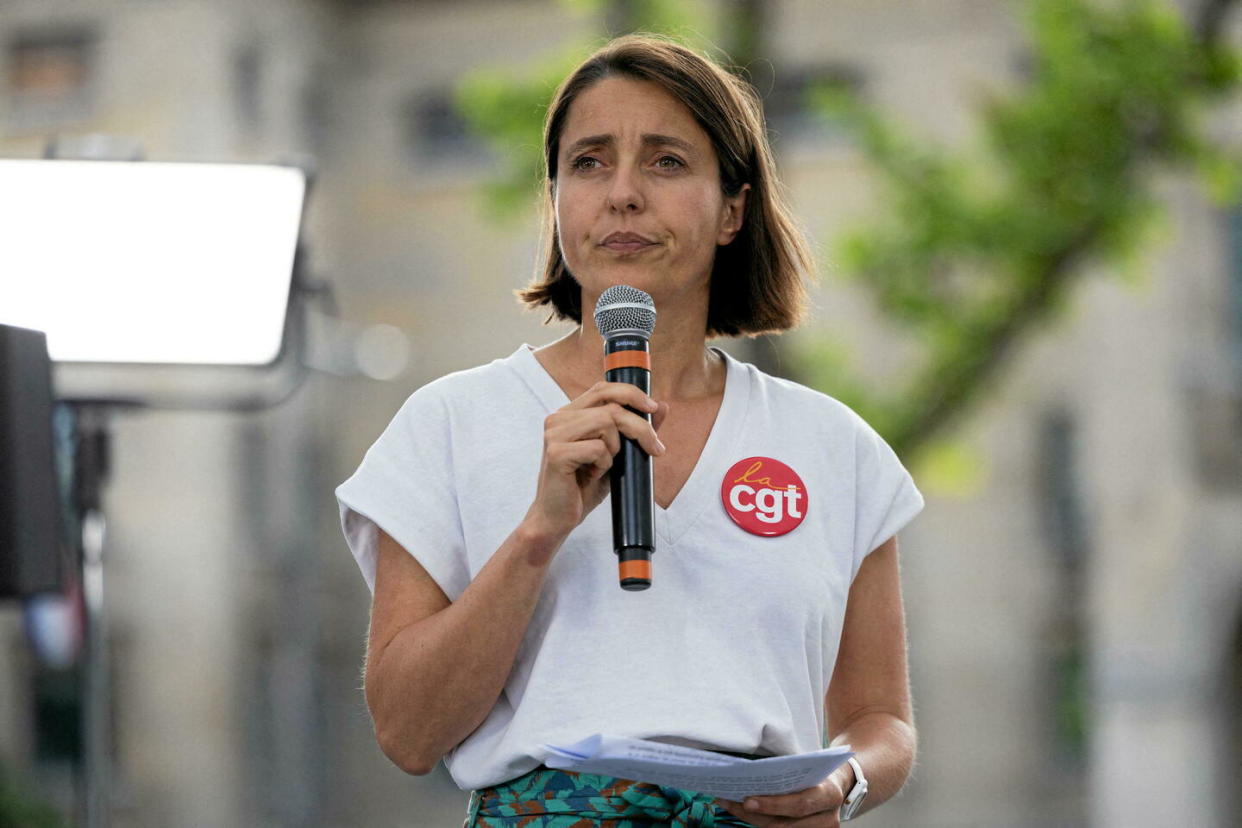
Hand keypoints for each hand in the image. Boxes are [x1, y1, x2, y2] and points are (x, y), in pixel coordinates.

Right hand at [522, 381, 668, 544]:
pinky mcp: (556, 453)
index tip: (653, 409)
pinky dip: (604, 464)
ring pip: (607, 423)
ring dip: (617, 449)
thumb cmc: (583, 487)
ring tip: (604, 467)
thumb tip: (663, 406)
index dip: (631, 393)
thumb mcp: (616, 455)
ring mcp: (554, 434)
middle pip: (611, 406)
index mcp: (569, 415)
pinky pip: (598, 448)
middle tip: (655, 449)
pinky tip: (591, 476)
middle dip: (640, 427)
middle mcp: (558, 419)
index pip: (603, 389)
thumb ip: (635, 430)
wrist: (557, 519)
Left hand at [715, 770, 848, 826]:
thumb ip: (790, 768)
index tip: (748, 800)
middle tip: (729, 802)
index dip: (772, 805)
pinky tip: (740, 808)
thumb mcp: (811, 764)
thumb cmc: (819, 769)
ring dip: (750, 819)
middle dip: (754, 815)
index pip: (799, 804)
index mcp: (829, 795)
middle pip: (784, 825)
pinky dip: (758, 821)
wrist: (840, 784)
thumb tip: (752, 768)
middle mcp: (827, 819)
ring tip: (728, 803)